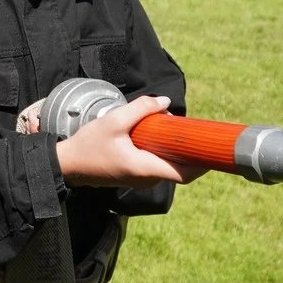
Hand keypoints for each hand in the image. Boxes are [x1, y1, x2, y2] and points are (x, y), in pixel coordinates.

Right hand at [56, 96, 207, 188]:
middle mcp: (147, 179)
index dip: (203, 163)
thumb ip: (141, 109)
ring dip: (174, 147)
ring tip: (170, 126)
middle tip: (191, 128)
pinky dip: (163, 150)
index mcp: (145, 169)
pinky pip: (158, 164)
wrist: (68, 165)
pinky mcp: (135, 175)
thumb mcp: (114, 121)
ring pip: (168, 165)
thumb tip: (165, 103)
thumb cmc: (89, 145)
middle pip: (179, 168)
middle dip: (188, 149)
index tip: (214, 148)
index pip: (184, 174)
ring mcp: (141, 179)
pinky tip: (157, 133)